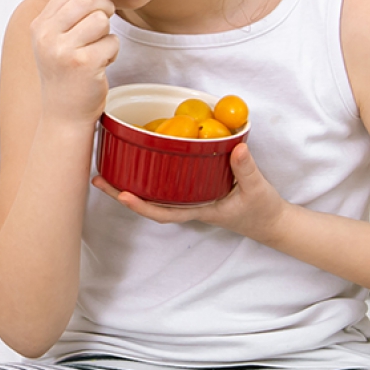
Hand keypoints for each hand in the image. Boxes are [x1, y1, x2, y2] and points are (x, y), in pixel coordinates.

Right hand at [31, 0, 124, 126]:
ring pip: (101, 20)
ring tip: (98, 50)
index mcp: (39, 26)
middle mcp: (46, 36)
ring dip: (107, 34)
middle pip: (87, 0)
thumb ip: (71, 14)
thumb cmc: (66, 75)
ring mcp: (63, 50)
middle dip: (104, 8)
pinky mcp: (83, 64)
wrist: (64, 114)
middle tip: (104, 25)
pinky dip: (112, 52)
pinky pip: (111, 42)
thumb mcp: (57, 41)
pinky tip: (100, 65)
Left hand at [92, 143, 288, 241]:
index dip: (141, 206)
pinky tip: (139, 163)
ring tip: (106, 170)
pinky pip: (167, 186)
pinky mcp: (194, 191)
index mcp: (199, 210)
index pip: (164, 213)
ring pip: (154, 195)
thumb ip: (246, 169)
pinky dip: (150, 176)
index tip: (122, 195)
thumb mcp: (257, 189)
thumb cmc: (262, 210)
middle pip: (149, 203)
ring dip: (130, 184)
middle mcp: (188, 206)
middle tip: (98, 179)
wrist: (271, 222)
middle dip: (122, 194)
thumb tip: (236, 147)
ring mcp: (189, 199)